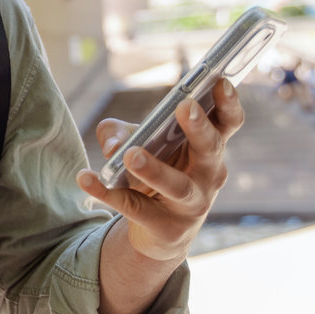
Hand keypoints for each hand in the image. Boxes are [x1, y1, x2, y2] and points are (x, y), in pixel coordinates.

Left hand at [76, 79, 245, 260]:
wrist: (159, 232)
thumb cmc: (155, 172)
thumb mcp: (138, 144)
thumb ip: (120, 133)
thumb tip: (113, 145)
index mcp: (210, 148)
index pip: (227, 123)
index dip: (228, 102)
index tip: (220, 81)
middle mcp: (208, 175)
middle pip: (210, 149)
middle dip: (199, 127)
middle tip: (184, 106)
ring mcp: (192, 205)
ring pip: (177, 185)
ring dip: (154, 169)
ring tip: (130, 155)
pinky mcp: (166, 228)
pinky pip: (135, 208)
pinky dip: (107, 193)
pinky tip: (85, 178)